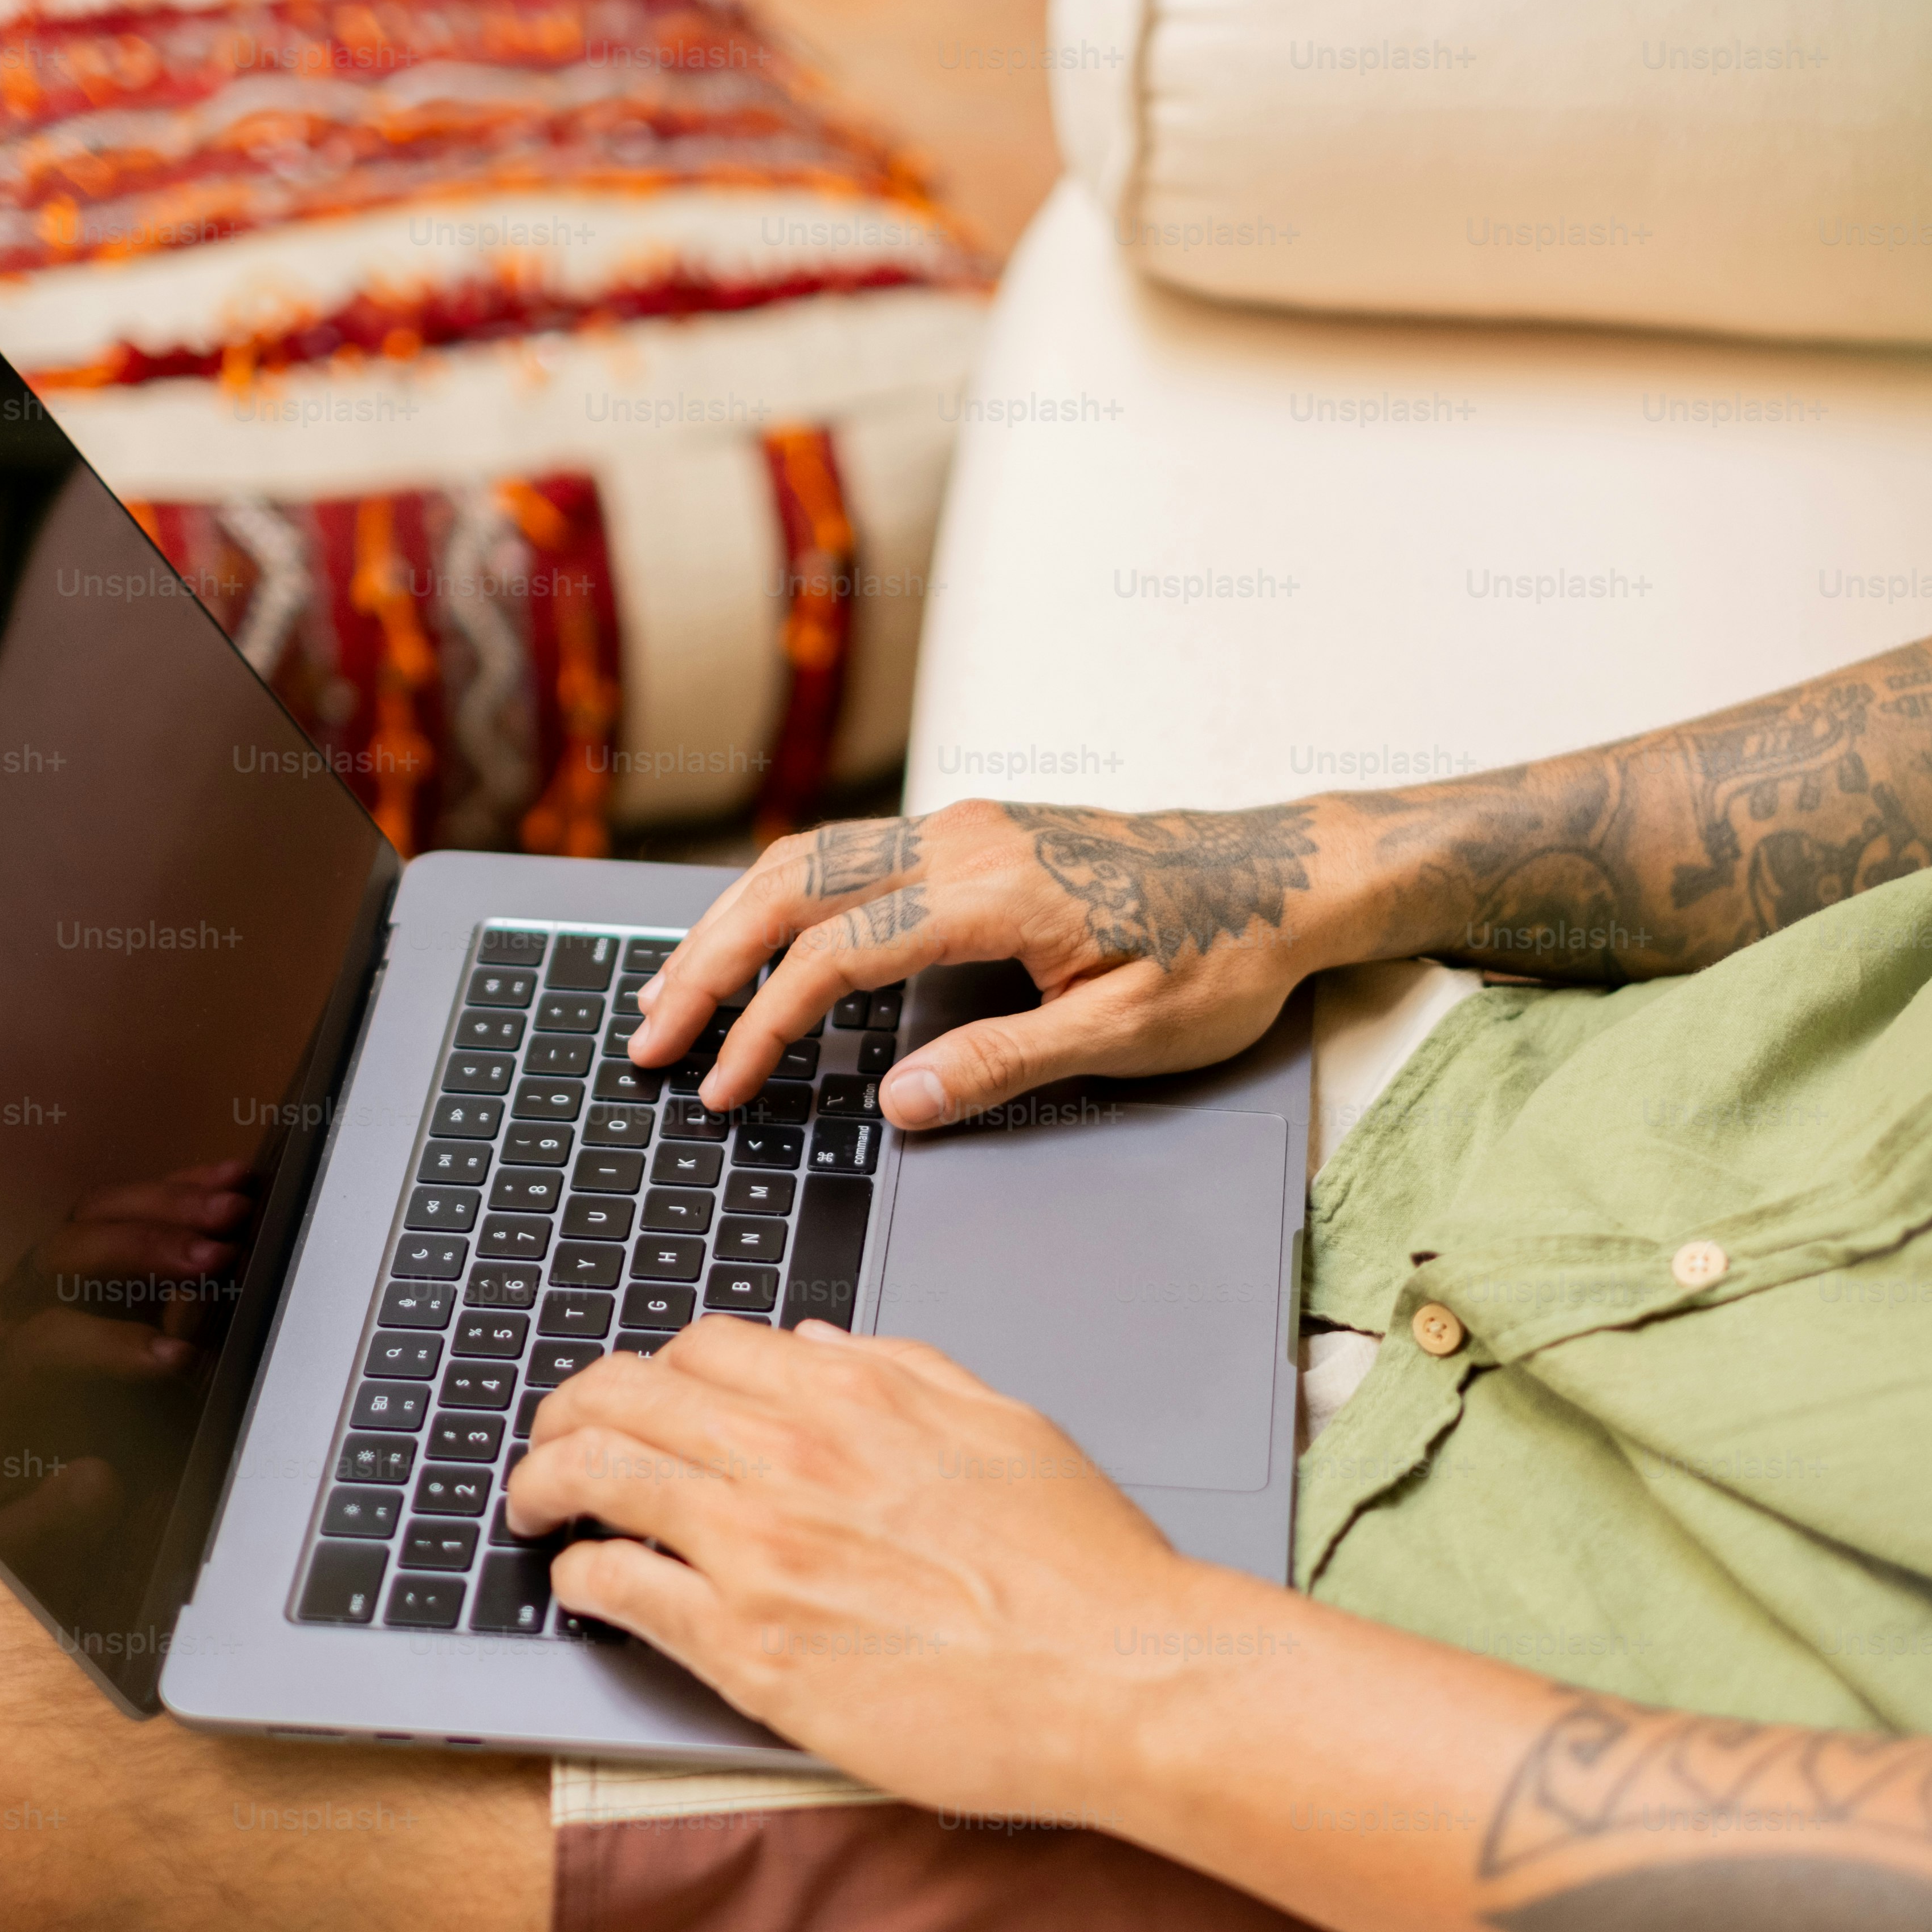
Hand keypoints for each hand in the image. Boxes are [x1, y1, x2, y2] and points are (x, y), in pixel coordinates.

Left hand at [0, 1159, 252, 1590]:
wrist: (29, 1497)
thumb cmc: (30, 1518)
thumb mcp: (23, 1548)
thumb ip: (45, 1529)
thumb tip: (94, 1479)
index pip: (41, 1340)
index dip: (110, 1344)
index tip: (181, 1359)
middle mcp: (10, 1320)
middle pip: (63, 1256)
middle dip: (143, 1250)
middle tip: (217, 1257)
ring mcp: (50, 1285)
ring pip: (96, 1218)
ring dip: (167, 1205)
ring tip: (238, 1207)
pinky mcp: (96, 1268)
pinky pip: (128, 1210)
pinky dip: (180, 1190)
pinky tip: (233, 1180)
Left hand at [503, 1317, 1264, 1815]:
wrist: (1116, 1674)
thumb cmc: (1079, 1565)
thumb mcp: (1001, 1423)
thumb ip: (901, 1370)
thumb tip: (815, 1342)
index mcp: (854, 1393)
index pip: (699, 1351)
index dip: (649, 1374)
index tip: (636, 1403)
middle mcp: (791, 1456)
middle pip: (621, 1401)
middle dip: (564, 1416)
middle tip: (548, 1447)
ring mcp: (761, 1552)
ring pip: (598, 1482)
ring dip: (543, 1486)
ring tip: (529, 1509)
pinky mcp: (748, 1650)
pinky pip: (620, 1593)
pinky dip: (581, 1581)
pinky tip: (580, 1588)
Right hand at [624, 798, 1347, 1126]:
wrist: (1284, 877)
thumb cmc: (1221, 955)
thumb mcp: (1128, 1031)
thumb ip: (1006, 1063)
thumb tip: (899, 1104)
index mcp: (993, 890)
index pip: (836, 957)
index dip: (763, 1026)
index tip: (721, 1089)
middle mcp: (964, 840)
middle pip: (792, 890)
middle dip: (707, 964)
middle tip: (647, 1039)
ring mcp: (965, 827)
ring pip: (808, 859)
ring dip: (729, 923)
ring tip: (672, 991)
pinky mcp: (973, 833)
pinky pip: (846, 854)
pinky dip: (781, 899)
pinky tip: (753, 943)